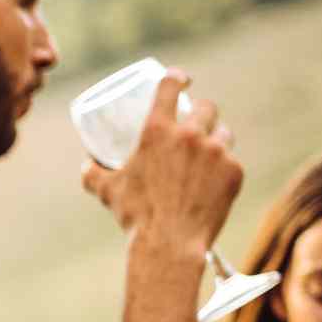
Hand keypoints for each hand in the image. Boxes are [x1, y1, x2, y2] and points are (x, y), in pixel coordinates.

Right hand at [81, 70, 242, 252]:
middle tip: (196, 124)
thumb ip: (94, 174)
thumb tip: (86, 166)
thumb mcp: (107, 191)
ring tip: (208, 154)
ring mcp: (216, 152)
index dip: (176, 77)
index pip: (170, 87)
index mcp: (157, 130)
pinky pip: (232, 162)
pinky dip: (224, 170)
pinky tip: (214, 183)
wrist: (169, 243)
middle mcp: (190, 134)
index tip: (182, 79)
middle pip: (206, 107)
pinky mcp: (234, 172)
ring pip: (224, 134)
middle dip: (202, 112)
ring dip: (216, 139)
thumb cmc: (134, 215)